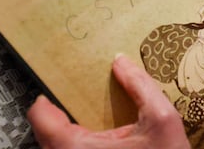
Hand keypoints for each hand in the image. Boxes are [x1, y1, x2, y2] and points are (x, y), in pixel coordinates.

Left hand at [27, 54, 189, 148]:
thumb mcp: (161, 118)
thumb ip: (140, 85)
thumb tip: (121, 61)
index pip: (42, 121)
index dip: (43, 104)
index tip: (49, 93)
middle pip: (44, 137)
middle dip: (52, 118)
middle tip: (63, 102)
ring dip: (60, 134)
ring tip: (74, 119)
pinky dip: (71, 144)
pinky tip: (91, 139)